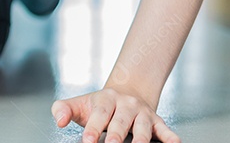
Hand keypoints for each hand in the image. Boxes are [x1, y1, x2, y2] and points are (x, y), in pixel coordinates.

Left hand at [51, 88, 179, 142]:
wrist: (127, 92)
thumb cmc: (99, 105)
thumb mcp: (79, 103)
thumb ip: (63, 109)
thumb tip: (59, 121)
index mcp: (105, 100)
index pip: (99, 114)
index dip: (93, 128)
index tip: (87, 141)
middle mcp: (126, 105)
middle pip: (120, 121)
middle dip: (116, 135)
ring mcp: (142, 113)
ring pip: (143, 127)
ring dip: (141, 139)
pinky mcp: (157, 122)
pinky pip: (165, 130)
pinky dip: (170, 137)